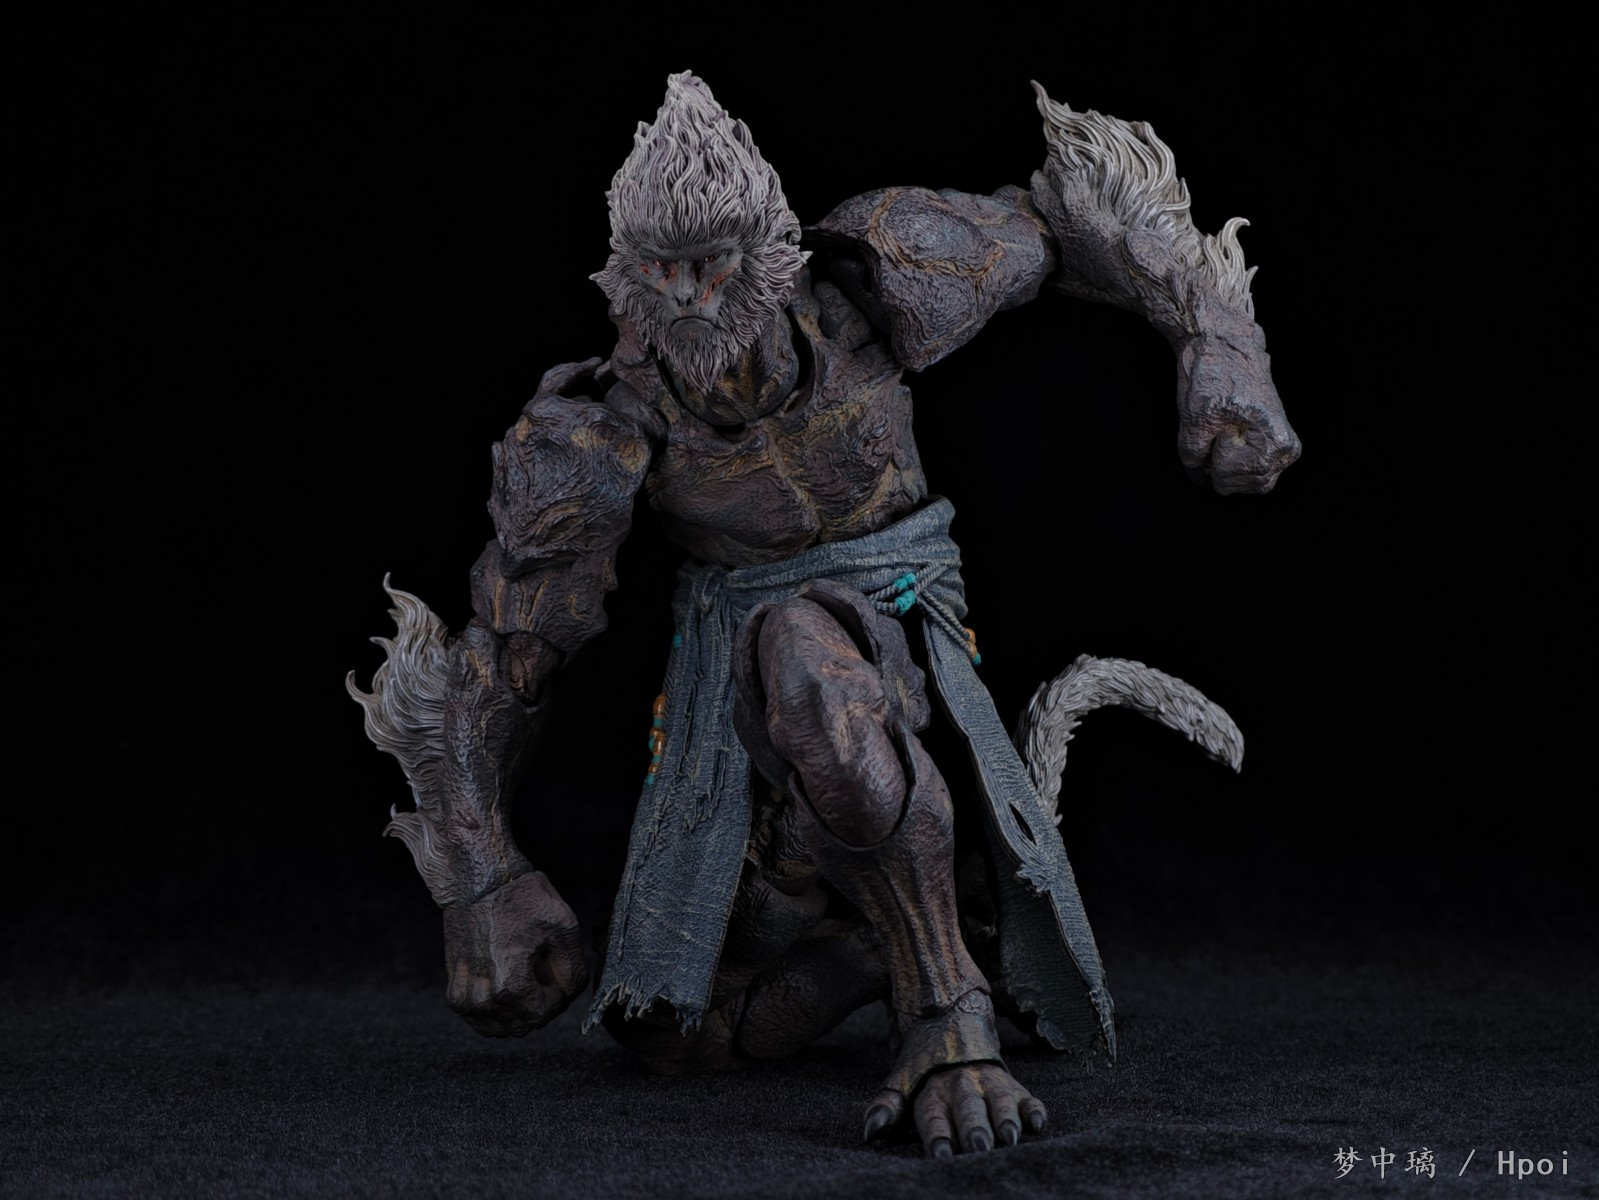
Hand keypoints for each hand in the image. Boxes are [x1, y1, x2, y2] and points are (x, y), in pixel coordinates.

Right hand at [441, 869, 587, 1035]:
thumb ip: (573, 970)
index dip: (556, 997)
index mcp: (508, 986)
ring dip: (517, 1009)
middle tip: (541, 970)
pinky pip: (481, 1019)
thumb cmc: (519, 898)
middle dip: (538, 1003)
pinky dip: (497, 1009)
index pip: (542, 1016)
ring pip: (501, 1026)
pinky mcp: (454, 991)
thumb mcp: (563, 928)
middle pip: (522, 1024)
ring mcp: (463, 998)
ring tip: (523, 975)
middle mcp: (482, 999)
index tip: (555, 973)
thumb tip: (569, 995)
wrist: (476, 882)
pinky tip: (507, 984)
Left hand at [865, 1062, 1047, 1157]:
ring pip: (999, 1100)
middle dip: (974, 1129)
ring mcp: (989, 1082)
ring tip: (1010, 1137)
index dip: (938, 1136)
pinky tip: (1038, 1123)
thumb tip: (869, 1132)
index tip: (941, 1155)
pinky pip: (1027, 1095)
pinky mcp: (1011, 1082)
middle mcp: (962, 1086)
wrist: (951, 1016)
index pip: (934, 1116)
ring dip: (1005, 1118)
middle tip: (979, 1147)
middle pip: (968, 1110)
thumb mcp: (903, 1081)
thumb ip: (888, 1107)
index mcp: (933, 1090)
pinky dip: (1033, 1108)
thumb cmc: (925, 1064)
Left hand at [1175, 331, 1300, 494]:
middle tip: (1221, 427)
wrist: (1225, 345)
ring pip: (1247, 481)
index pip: (1227, 476)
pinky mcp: (1274, 446)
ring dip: (1226, 461)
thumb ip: (1193, 455)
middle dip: (1220, 462)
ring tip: (1226, 428)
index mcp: (1275, 442)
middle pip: (1243, 484)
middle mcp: (1286, 448)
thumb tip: (1200, 476)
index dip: (1210, 452)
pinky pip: (1249, 472)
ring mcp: (1283, 448)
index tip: (1219, 421)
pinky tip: (1230, 433)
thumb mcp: (1193, 418)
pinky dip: (1232, 459)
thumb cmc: (1213, 376)